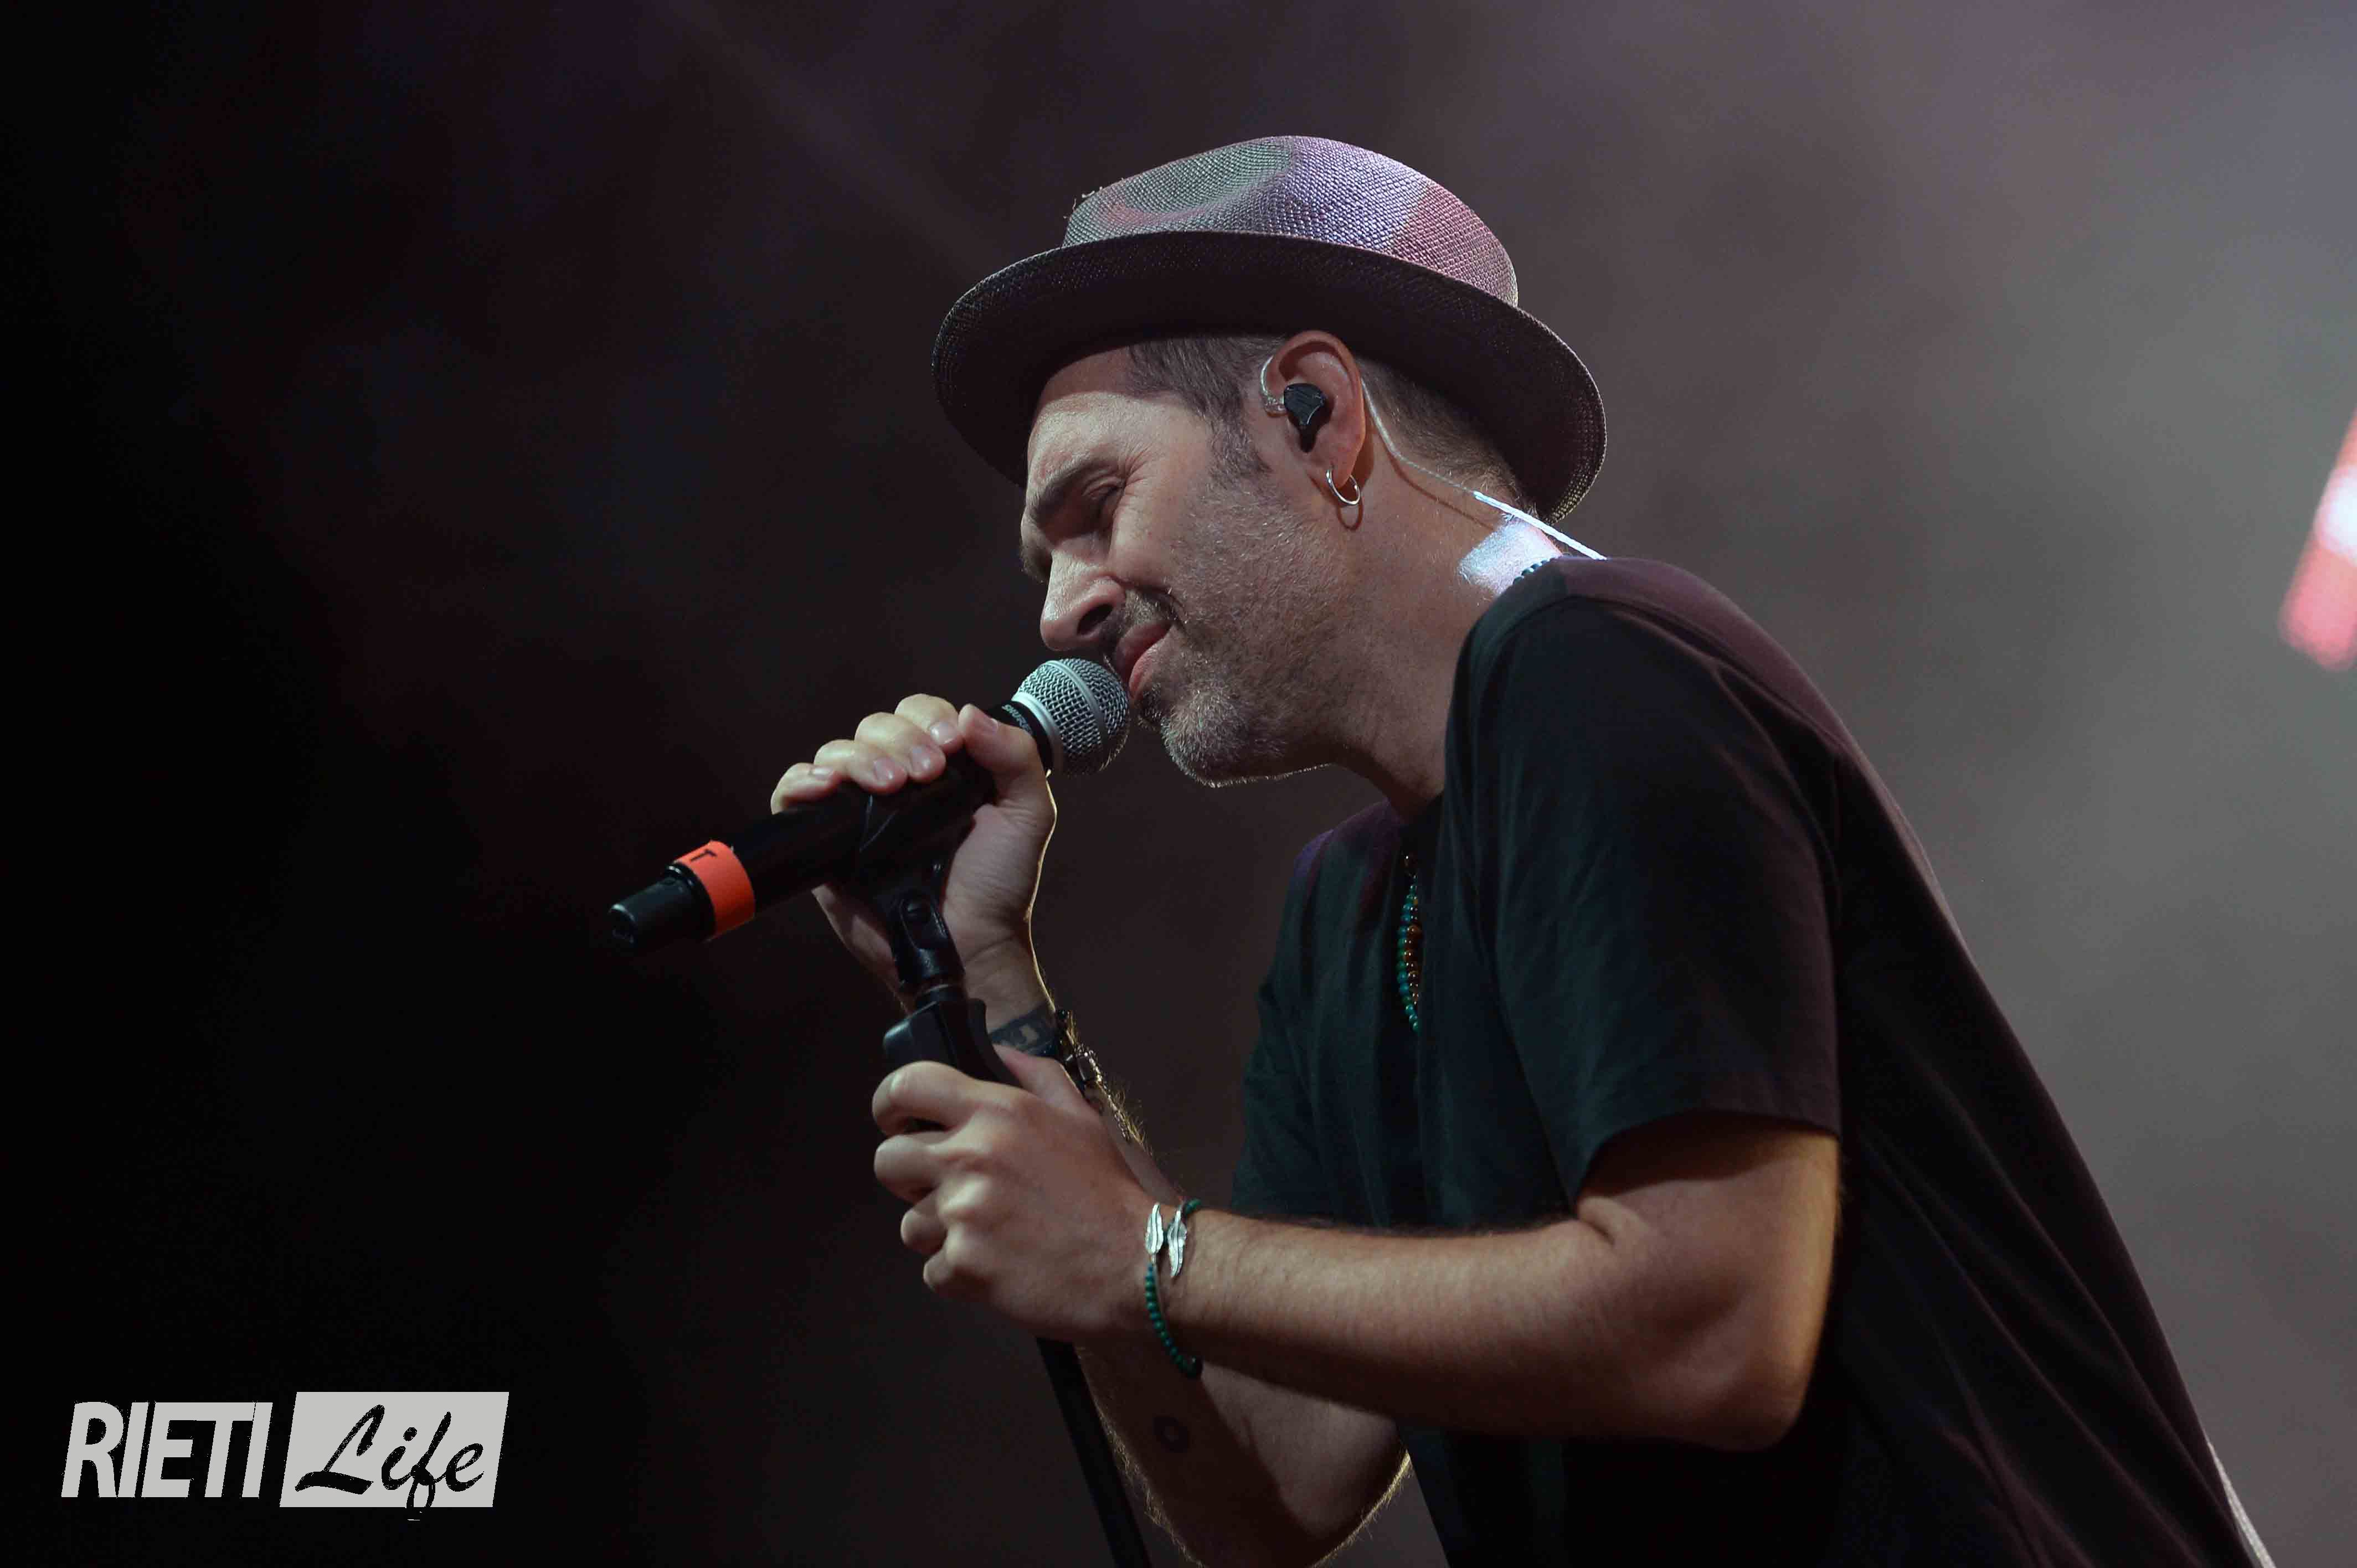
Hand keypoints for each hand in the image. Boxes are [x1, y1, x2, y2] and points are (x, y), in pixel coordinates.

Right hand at [772, 695, 1053, 1011]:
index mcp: (941, 766)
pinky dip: (801, 782)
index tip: (950, 746)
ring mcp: (859, 808)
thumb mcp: (1028, 814)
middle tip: (924, 774)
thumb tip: (971, 713)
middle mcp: (897, 780)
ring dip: (860, 759)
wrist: (970, 943)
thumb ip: (1017, 757)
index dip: (930, 719)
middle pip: (876, 727)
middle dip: (900, 740)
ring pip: (838, 753)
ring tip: (889, 788)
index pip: (920, 715)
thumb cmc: (998, 884)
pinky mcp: (827, 840)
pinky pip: (794, 795)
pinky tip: (825, 787)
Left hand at [873, 1045, 1151, 1343]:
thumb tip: (997, 1051)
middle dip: (909, 1177)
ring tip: (991, 1234)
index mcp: (997, 1112)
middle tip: (945, 1188)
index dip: (889, 1103)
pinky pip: (933, 1270)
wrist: (1134, 1262)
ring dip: (941, 1232)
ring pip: (910, 1223)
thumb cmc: (1108, 1192)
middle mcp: (971, 1157)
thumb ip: (1033, 1075)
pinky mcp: (963, 1266)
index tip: (895, 1120)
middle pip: (888, 1160)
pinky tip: (1000, 1265)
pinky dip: (960, 1274)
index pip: (907, 1085)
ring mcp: (962, 1213)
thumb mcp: (1080, 1116)